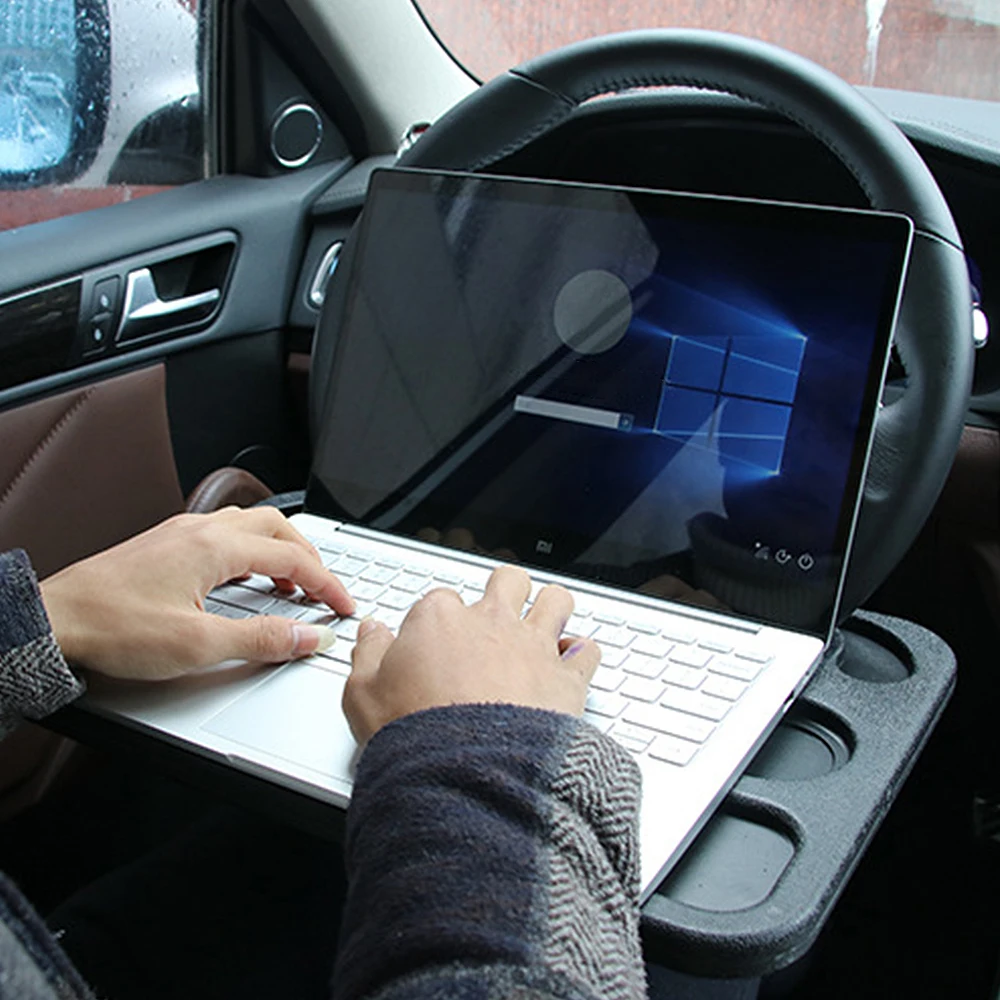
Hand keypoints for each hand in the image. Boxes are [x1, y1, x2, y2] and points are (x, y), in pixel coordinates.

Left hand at [39, 507, 354, 680]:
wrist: (53, 620)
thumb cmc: (114, 628)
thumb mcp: (197, 644)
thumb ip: (261, 639)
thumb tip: (306, 637)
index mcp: (215, 547)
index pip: (292, 558)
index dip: (327, 584)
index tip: (343, 605)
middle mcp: (200, 531)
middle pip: (277, 528)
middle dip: (310, 558)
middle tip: (325, 589)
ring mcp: (180, 533)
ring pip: (249, 526)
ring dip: (280, 551)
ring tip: (291, 584)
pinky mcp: (164, 545)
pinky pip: (224, 535)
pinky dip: (251, 552)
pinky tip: (244, 578)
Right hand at [343, 565, 599, 743]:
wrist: (467, 775)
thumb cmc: (415, 736)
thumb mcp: (363, 695)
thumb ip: (367, 655)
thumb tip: (371, 632)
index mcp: (440, 619)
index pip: (441, 600)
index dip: (439, 621)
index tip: (436, 643)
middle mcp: (491, 622)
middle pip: (507, 581)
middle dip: (505, 592)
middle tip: (498, 615)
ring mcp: (532, 646)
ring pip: (555, 600)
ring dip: (552, 609)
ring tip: (545, 624)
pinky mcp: (565, 678)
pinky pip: (588, 652)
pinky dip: (583, 656)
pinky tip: (575, 663)